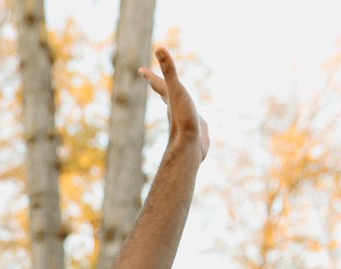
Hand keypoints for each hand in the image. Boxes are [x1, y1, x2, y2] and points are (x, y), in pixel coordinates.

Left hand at [139, 46, 208, 161]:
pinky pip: (196, 123)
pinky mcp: (196, 131)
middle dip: (160, 87)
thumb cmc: (182, 119)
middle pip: (166, 96)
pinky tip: (199, 125)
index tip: (141, 70)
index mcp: (170, 100)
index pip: (158, 84)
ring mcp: (185, 121)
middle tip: (154, 81)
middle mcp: (175, 110)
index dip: (150, 75)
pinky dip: (196, 121)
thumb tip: (159, 48)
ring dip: (178, 105)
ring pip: (180, 110)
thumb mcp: (175, 91)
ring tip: (177, 102)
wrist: (190, 148)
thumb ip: (168, 71)